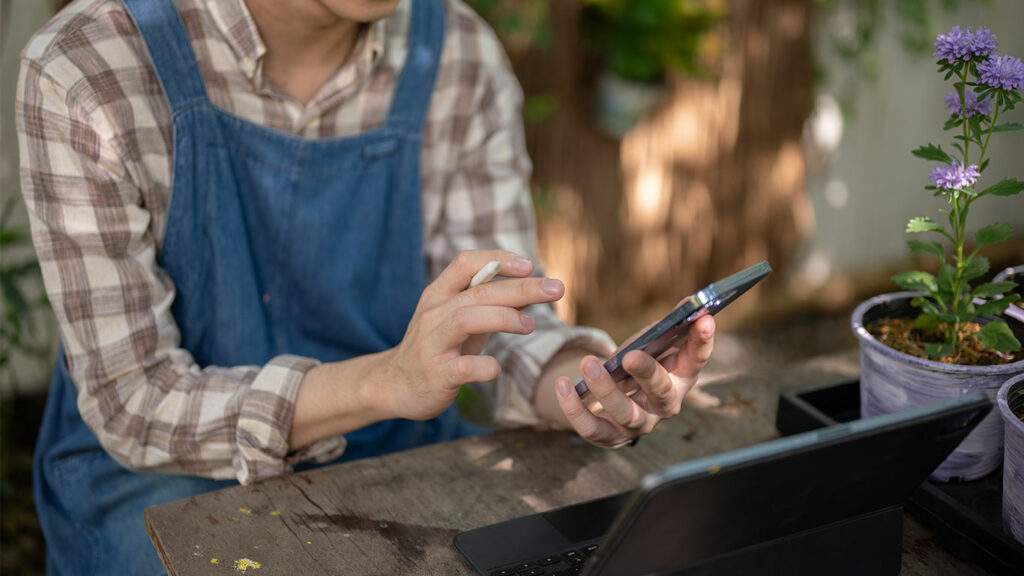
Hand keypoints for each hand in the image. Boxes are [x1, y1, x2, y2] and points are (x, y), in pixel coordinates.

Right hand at [379, 250, 564, 420]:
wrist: (394, 385)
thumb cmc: (437, 347)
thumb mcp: (458, 319)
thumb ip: (488, 303)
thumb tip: (532, 287)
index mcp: (438, 295)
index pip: (465, 263)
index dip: (498, 259)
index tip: (530, 265)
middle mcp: (433, 314)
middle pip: (478, 292)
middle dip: (521, 288)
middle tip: (556, 289)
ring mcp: (431, 344)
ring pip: (466, 319)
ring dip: (504, 318)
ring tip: (530, 326)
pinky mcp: (435, 375)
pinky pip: (463, 367)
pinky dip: (485, 366)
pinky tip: (496, 368)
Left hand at [553, 315, 714, 446]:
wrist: (614, 397)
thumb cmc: (639, 364)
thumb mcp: (653, 343)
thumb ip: (669, 325)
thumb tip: (690, 302)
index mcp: (681, 378)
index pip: (696, 360)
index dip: (702, 341)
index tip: (705, 318)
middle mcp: (665, 406)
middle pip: (661, 393)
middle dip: (647, 373)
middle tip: (631, 356)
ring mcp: (639, 424)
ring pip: (626, 413)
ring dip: (606, 390)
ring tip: (588, 364)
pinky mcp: (611, 437)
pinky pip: (592, 428)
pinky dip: (574, 409)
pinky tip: (562, 385)